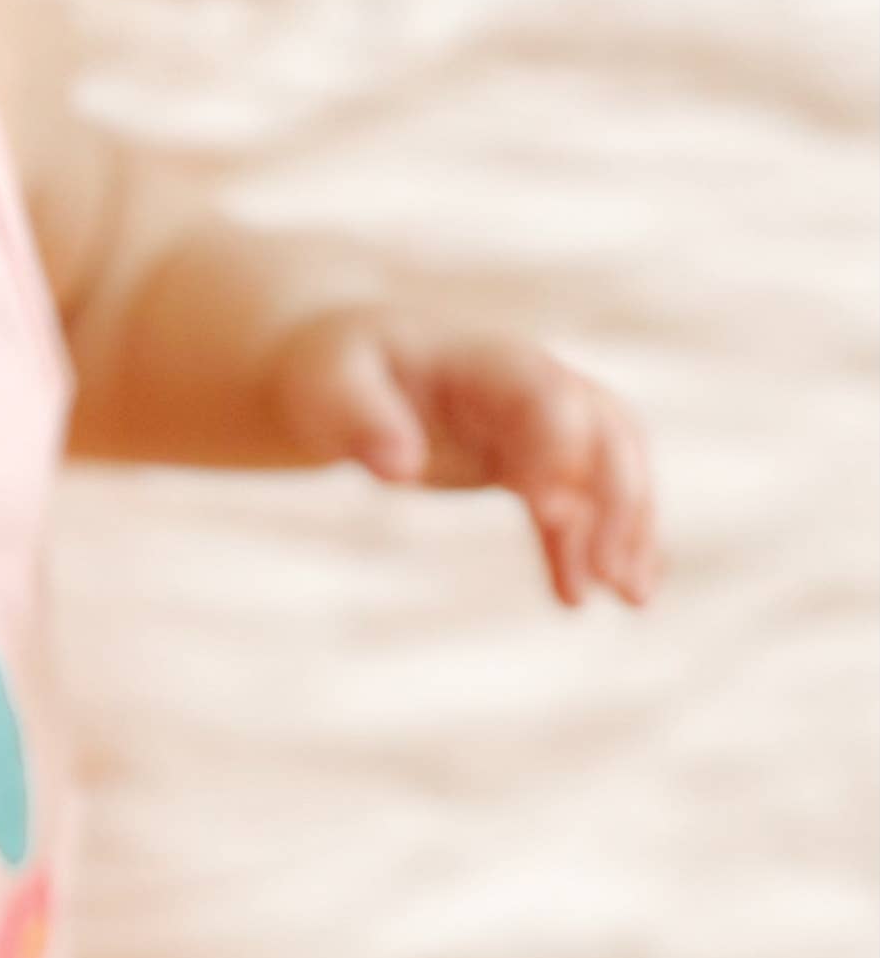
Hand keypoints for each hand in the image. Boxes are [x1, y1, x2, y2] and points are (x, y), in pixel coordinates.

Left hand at [268, 309, 660, 607]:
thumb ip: (360, 418)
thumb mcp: (327, 387)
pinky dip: (593, 544)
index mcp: (482, 359)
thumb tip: (397, 467)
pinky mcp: (527, 460)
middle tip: (608, 573)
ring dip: (626, 528)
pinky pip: (580, 502)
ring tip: (630, 598)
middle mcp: (525, 386)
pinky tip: (589, 596)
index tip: (548, 511)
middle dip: (616, 498)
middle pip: (603, 429)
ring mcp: (534, 423)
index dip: (557, 446)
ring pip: (610, 467)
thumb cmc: (327, 373)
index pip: (544, 393)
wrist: (336, 370)